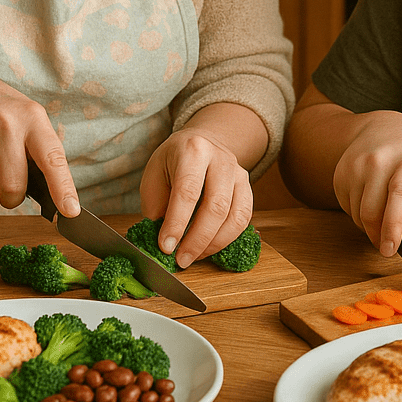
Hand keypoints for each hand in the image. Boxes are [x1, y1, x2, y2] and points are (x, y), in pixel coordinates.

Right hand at [0, 62, 78, 215]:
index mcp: (34, 118)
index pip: (53, 158)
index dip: (63, 187)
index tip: (71, 211)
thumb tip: (50, 193)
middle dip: (12, 196)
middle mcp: (9, 123)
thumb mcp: (25, 116)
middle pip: (14, 185)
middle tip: (10, 184)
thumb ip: (38, 149)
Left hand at [139, 127, 252, 267]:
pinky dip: (227, 239)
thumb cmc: (173, 161)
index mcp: (193, 150)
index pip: (188, 191)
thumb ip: (157, 205)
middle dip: (197, 239)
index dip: (177, 222)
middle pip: (216, 206)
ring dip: (214, 244)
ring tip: (194, 256)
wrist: (201, 142)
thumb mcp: (154, 174)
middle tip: (181, 259)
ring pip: (235, 216)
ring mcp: (239, 172)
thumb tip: (165, 241)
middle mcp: (221, 159)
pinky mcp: (248, 187)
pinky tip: (209, 246)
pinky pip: (244, 219)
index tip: (166, 247)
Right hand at [332, 111, 401, 256]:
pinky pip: (347, 209)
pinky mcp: (340, 174)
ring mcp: (355, 166)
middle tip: (390, 247)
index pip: (399, 194)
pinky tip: (371, 203)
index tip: (390, 249)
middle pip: (372, 212)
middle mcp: (378, 160)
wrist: (382, 127)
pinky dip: (359, 216)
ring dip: (371, 227)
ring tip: (384, 217)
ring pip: (358, 215)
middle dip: (380, 237)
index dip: (393, 225)